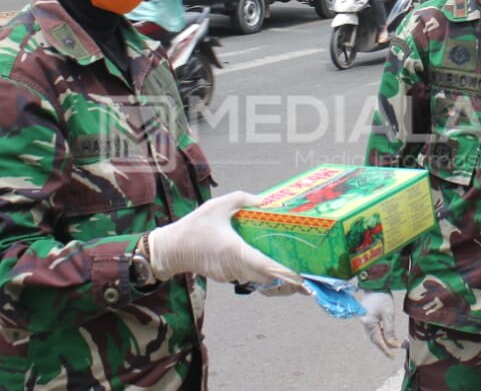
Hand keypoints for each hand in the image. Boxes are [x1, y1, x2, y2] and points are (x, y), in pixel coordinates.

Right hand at [148, 191, 302, 287]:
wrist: (169, 249)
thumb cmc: (193, 227)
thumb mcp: (218, 206)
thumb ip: (242, 200)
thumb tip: (264, 201)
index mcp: (234, 250)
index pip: (265, 266)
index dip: (285, 273)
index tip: (303, 277)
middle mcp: (235, 267)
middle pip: (268, 279)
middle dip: (289, 280)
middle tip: (310, 277)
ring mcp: (230, 274)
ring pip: (260, 281)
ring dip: (278, 280)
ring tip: (299, 276)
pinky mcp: (227, 276)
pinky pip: (250, 279)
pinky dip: (264, 277)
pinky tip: (276, 269)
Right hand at [358, 291, 401, 356]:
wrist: (374, 283)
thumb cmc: (382, 297)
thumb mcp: (388, 314)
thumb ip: (389, 330)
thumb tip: (392, 343)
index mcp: (368, 323)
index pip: (378, 341)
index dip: (386, 350)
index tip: (393, 357)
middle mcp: (365, 324)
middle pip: (375, 339)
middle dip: (386, 345)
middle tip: (397, 348)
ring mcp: (365, 320)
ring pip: (375, 335)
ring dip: (384, 339)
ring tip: (395, 342)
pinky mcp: (367, 317)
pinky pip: (374, 329)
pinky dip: (382, 333)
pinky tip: (388, 333)